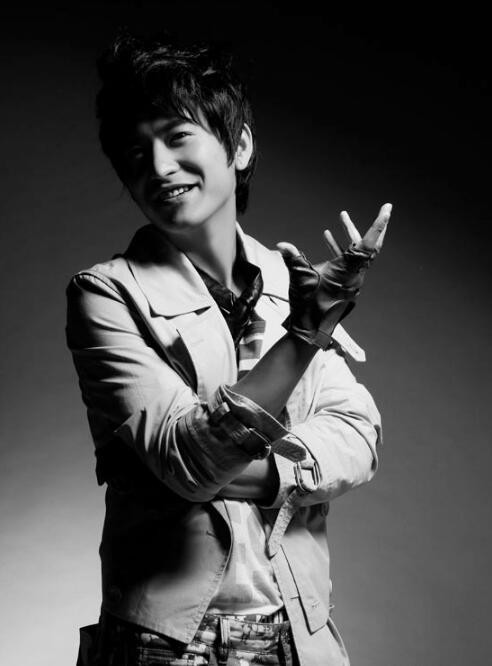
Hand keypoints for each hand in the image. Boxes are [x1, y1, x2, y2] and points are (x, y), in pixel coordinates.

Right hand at [277, 203, 391, 348]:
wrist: (310, 327)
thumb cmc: (307, 305)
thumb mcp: (299, 279)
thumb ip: (292, 259)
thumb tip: (281, 246)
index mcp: (347, 270)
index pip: (367, 243)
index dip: (378, 225)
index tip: (386, 209)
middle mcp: (354, 273)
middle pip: (371, 246)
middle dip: (377, 227)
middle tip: (385, 210)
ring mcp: (350, 277)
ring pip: (358, 251)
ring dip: (350, 233)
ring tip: (342, 215)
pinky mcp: (343, 281)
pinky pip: (346, 259)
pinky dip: (339, 246)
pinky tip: (328, 235)